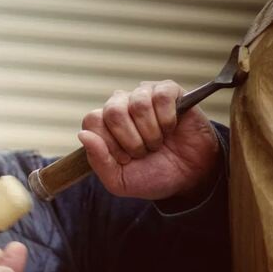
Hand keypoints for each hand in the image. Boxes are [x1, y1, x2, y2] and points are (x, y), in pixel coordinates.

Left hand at [78, 80, 219, 200]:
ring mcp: (144, 95)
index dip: (110, 143)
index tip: (126, 158)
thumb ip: (98, 161)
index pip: (93, 121)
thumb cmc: (152, 176)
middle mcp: (121, 105)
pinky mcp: (168, 91)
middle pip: (113, 111)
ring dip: (152, 132)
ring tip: (158, 142)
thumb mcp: (119, 181)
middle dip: (132, 140)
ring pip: (138, 104)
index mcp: (104, 125)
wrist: (189, 177)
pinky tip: (171, 128)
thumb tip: (83, 134)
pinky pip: (161, 96)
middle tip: (144, 152)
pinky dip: (168, 118)